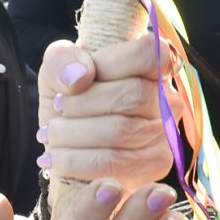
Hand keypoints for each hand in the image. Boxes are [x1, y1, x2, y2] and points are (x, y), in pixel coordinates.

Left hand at [37, 35, 174, 190]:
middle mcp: (168, 99)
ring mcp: (165, 134)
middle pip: (132, 95)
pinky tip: (57, 158)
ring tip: (52, 133)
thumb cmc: (70, 97)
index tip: (80, 78)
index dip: (110, 63)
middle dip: (83, 103)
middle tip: (58, 108)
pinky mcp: (155, 165)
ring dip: (74, 133)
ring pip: (121, 131)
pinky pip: (115, 163)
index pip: (149, 54)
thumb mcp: (58, 69)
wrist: (65, 142)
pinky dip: (76, 161)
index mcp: (152, 66)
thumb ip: (62, 59)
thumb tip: (81, 75)